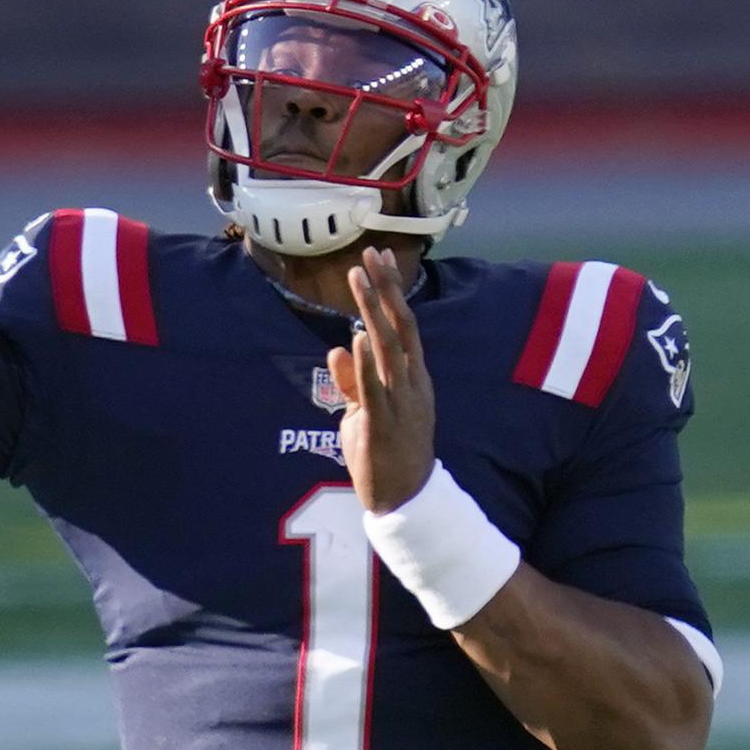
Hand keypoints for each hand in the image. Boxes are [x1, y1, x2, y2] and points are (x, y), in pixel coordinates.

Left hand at [328, 247, 438, 513]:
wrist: (404, 497)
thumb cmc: (386, 452)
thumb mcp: (366, 410)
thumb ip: (352, 381)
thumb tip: (338, 348)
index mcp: (411, 376)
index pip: (403, 324)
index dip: (391, 291)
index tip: (379, 258)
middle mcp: (410, 382)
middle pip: (400, 325)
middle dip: (384, 288)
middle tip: (371, 252)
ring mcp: (400, 401)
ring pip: (388, 346)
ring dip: (373, 309)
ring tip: (360, 276)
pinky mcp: (383, 423)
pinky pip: (374, 387)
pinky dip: (367, 361)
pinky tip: (359, 334)